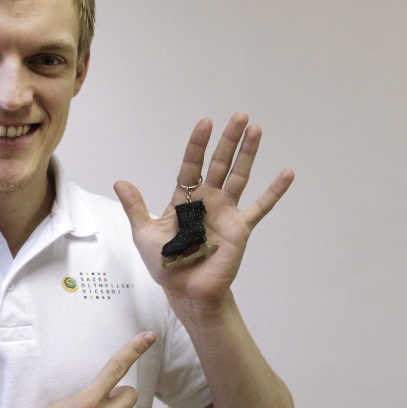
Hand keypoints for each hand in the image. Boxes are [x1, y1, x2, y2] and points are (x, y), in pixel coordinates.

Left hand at [114, 114, 293, 313]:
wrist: (186, 291)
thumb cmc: (165, 264)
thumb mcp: (144, 233)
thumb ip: (135, 207)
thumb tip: (119, 182)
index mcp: (185, 198)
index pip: (192, 164)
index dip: (198, 144)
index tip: (206, 122)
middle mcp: (208, 200)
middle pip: (219, 163)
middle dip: (229, 140)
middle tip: (240, 116)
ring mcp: (226, 212)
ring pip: (239, 177)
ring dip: (248, 154)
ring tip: (256, 130)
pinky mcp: (241, 228)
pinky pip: (260, 208)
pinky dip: (274, 191)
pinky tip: (287, 173)